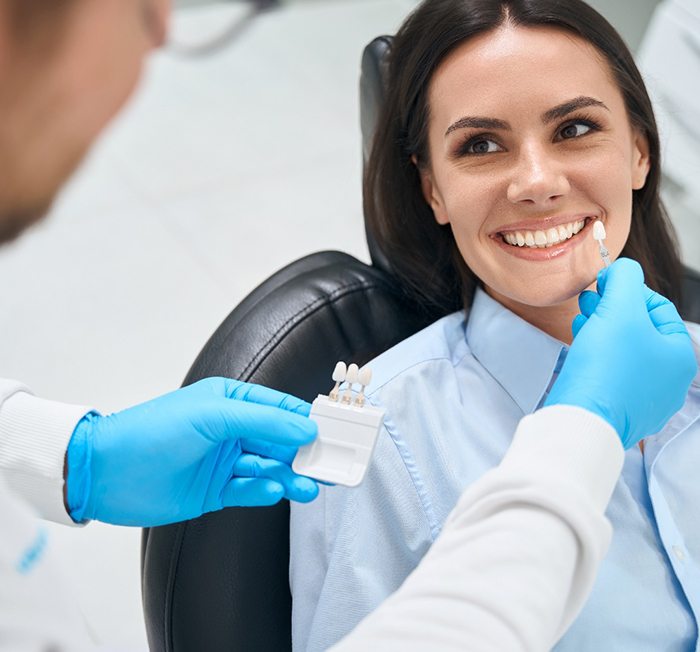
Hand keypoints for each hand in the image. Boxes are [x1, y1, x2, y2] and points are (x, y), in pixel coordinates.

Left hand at [65, 378, 318, 525]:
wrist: (106, 472)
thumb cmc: (153, 431)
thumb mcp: (212, 416)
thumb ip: (263, 422)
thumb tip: (306, 429)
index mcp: (232, 402)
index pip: (281, 409)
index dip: (309, 420)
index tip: (338, 432)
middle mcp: (231, 430)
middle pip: (281, 441)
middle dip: (306, 453)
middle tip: (333, 466)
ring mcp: (224, 462)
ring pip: (270, 468)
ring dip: (291, 477)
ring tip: (310, 487)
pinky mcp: (215, 491)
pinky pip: (250, 490)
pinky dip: (264, 492)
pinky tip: (274, 491)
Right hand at [545, 258, 696, 448]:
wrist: (581, 420)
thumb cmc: (605, 369)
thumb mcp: (619, 308)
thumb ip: (625, 279)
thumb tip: (621, 270)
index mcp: (680, 356)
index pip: (656, 306)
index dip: (625, 289)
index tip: (599, 286)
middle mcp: (669, 381)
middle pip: (639, 329)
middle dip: (610, 310)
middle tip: (587, 304)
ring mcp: (645, 399)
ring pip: (623, 351)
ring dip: (601, 331)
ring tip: (582, 325)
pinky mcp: (619, 409)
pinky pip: (611, 374)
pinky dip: (596, 357)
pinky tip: (582, 349)